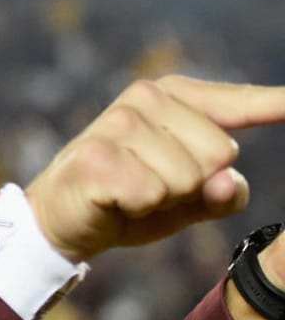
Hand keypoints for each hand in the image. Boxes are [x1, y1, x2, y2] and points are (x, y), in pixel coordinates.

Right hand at [26, 76, 284, 262]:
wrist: (58, 223)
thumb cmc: (126, 203)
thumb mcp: (185, 200)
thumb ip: (222, 192)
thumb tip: (230, 180)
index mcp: (174, 96)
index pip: (240, 103)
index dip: (279, 103)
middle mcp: (146, 97)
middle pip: (218, 153)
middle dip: (191, 186)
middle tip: (148, 189)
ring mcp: (119, 123)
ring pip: (185, 177)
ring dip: (160, 201)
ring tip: (127, 195)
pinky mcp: (97, 157)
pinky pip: (151, 193)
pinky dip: (136, 209)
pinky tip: (111, 201)